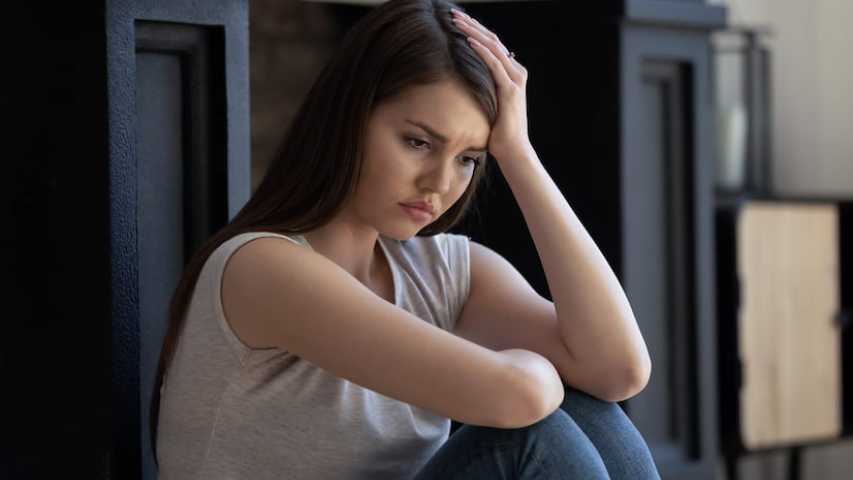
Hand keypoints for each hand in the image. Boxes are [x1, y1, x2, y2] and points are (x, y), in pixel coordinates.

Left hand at [451, 9, 532, 163]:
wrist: (513, 150)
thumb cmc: (498, 131)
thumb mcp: (488, 104)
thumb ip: (483, 89)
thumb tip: (464, 83)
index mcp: (511, 73)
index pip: (492, 44)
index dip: (474, 30)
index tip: (456, 21)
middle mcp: (516, 72)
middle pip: (492, 40)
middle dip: (471, 25)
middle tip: (452, 14)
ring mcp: (515, 80)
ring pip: (493, 47)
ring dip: (473, 32)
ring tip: (456, 22)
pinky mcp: (510, 90)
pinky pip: (494, 64)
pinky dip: (481, 51)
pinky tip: (467, 41)